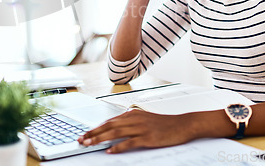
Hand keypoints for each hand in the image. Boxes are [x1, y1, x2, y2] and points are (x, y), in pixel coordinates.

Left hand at [77, 109, 195, 153]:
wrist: (183, 124)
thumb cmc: (165, 123)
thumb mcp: (145, 118)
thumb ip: (131, 120)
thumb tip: (117, 123)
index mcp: (132, 114)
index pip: (109, 121)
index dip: (96, 128)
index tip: (85, 133)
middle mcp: (134, 119)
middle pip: (109, 126)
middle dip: (93, 133)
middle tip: (81, 139)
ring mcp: (141, 128)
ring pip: (115, 132)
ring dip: (100, 138)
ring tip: (89, 144)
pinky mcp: (148, 138)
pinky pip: (129, 142)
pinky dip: (118, 146)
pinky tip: (110, 150)